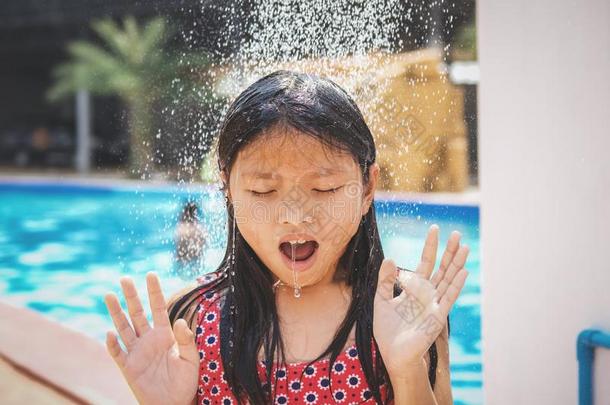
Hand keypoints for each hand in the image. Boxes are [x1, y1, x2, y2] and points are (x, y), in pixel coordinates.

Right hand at [104, 272, 197, 404]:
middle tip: (124, 278)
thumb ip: (186, 340)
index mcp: (165, 335)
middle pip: (137, 313)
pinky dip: (112, 344)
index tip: (151, 274)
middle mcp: (148, 340)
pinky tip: (109, 333)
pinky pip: (117, 353)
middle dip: (131, 296)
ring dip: (115, 313)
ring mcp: (136, 352)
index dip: (154, 292)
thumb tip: (181, 320)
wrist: (173, 404)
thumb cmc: (185, 382)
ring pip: (123, 328)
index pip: (158, 308)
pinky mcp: (128, 367)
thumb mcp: (191, 360)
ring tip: (108, 295)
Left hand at [373, 225, 468, 380]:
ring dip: (456, 264)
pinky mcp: (438, 316)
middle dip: (448, 251)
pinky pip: (448, 298)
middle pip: (441, 268)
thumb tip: (390, 258)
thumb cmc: (387, 329)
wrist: (393, 353)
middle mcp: (427, 293)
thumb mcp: (380, 299)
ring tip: (464, 247)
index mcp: (414, 287)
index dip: (430, 246)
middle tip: (456, 233)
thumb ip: (385, 280)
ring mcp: (435, 304)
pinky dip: (456, 285)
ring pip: (448, 279)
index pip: (425, 262)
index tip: (435, 228)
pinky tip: (464, 271)